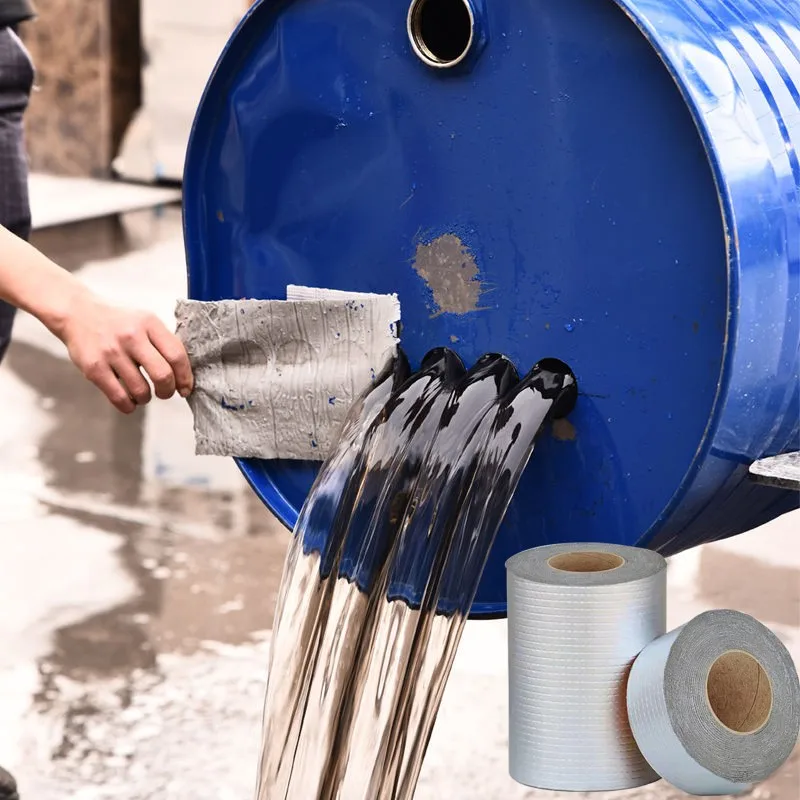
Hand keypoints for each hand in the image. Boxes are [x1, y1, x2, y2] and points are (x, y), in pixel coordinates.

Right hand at [58, 292, 193, 412]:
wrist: (77, 313)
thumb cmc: (117, 322)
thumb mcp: (144, 321)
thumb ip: (163, 342)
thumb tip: (183, 374)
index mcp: (149, 323)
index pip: (177, 355)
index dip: (185, 377)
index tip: (185, 388)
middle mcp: (132, 336)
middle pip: (163, 375)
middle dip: (168, 391)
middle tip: (165, 393)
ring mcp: (111, 352)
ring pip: (141, 390)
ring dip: (146, 398)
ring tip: (143, 394)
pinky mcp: (94, 367)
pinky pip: (119, 397)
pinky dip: (129, 406)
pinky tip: (130, 401)